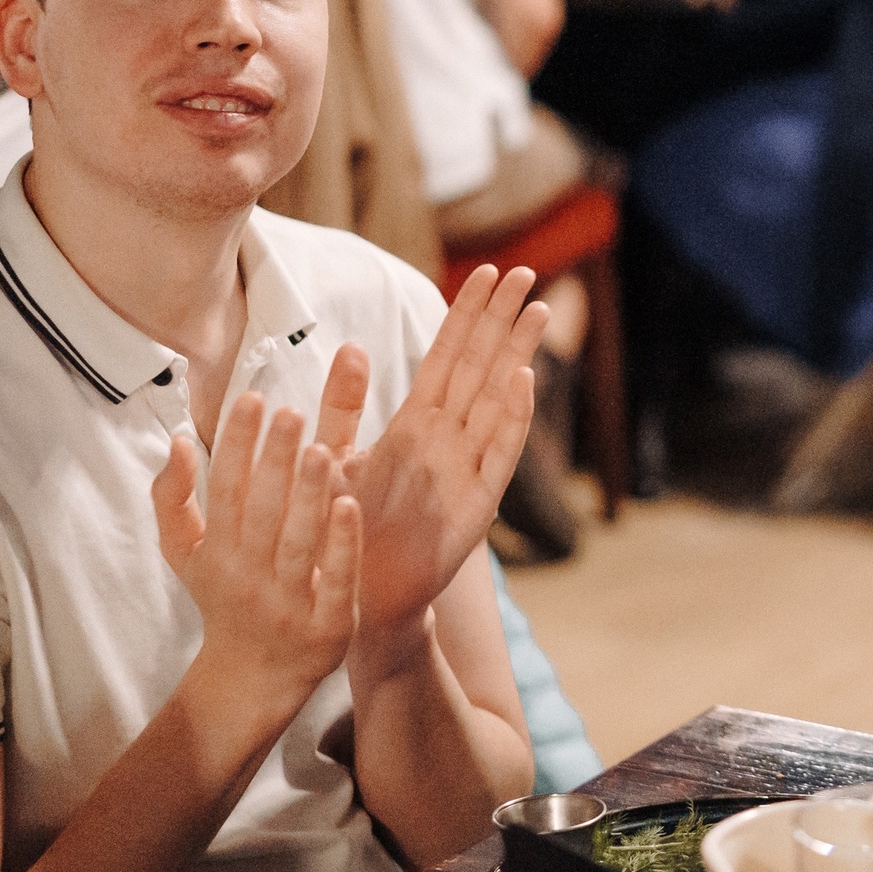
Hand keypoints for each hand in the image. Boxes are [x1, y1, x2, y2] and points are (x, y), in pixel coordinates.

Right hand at [152, 395, 360, 708]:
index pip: (226, 489)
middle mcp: (249, 575)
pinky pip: (335, 581)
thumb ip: (173, 499)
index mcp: (217, 551)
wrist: (253, 680)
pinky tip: (350, 505)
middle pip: (261, 511)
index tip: (252, 398)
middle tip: (289, 413)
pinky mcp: (328, 625)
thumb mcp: (187, 554)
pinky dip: (341, 545)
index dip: (236, 444)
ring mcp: (289, 601)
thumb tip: (175, 441)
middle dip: (273, 461)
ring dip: (308, 496)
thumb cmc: (224, 599)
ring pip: (297, 542)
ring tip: (320, 449)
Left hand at [344, 266, 547, 647]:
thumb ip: (345, 405)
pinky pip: (497, 454)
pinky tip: (524, 381)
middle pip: (479, 366)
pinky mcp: (475, 506)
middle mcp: (447, 440)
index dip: (467, 313)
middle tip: (524, 271)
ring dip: (517, 354)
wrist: (356, 601)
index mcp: (416, 426)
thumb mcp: (336, 458)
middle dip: (500, 318)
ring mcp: (465, 469)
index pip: (446, 355)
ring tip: (536, 309)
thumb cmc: (345, 533)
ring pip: (496, 398)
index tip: (487, 270)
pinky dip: (513, 418)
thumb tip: (352, 346)